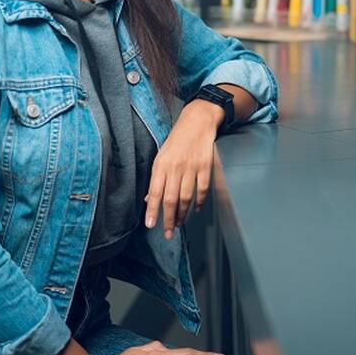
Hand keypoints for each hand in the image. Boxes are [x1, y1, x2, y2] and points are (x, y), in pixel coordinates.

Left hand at [145, 100, 222, 238]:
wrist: (197, 122)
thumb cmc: (177, 140)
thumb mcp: (161, 156)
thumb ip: (157, 178)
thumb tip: (150, 199)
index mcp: (161, 165)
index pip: (155, 193)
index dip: (153, 211)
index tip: (150, 225)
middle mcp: (175, 167)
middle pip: (171, 199)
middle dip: (168, 219)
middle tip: (168, 233)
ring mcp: (191, 167)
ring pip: (186, 197)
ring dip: (183, 213)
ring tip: (179, 224)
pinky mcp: (206, 166)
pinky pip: (202, 189)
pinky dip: (199, 201)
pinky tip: (196, 209)